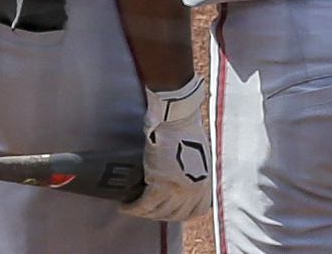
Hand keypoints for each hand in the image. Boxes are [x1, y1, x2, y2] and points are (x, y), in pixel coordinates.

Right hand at [121, 75, 211, 221]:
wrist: (177, 116)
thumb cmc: (187, 127)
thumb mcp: (198, 153)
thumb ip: (193, 169)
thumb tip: (183, 175)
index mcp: (206, 182)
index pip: (195, 211)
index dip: (179, 212)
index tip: (166, 208)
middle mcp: (195, 191)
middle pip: (175, 214)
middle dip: (159, 213)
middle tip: (144, 208)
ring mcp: (178, 191)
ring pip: (158, 212)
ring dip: (144, 212)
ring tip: (132, 207)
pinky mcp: (161, 186)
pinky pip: (144, 205)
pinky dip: (133, 207)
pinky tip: (125, 205)